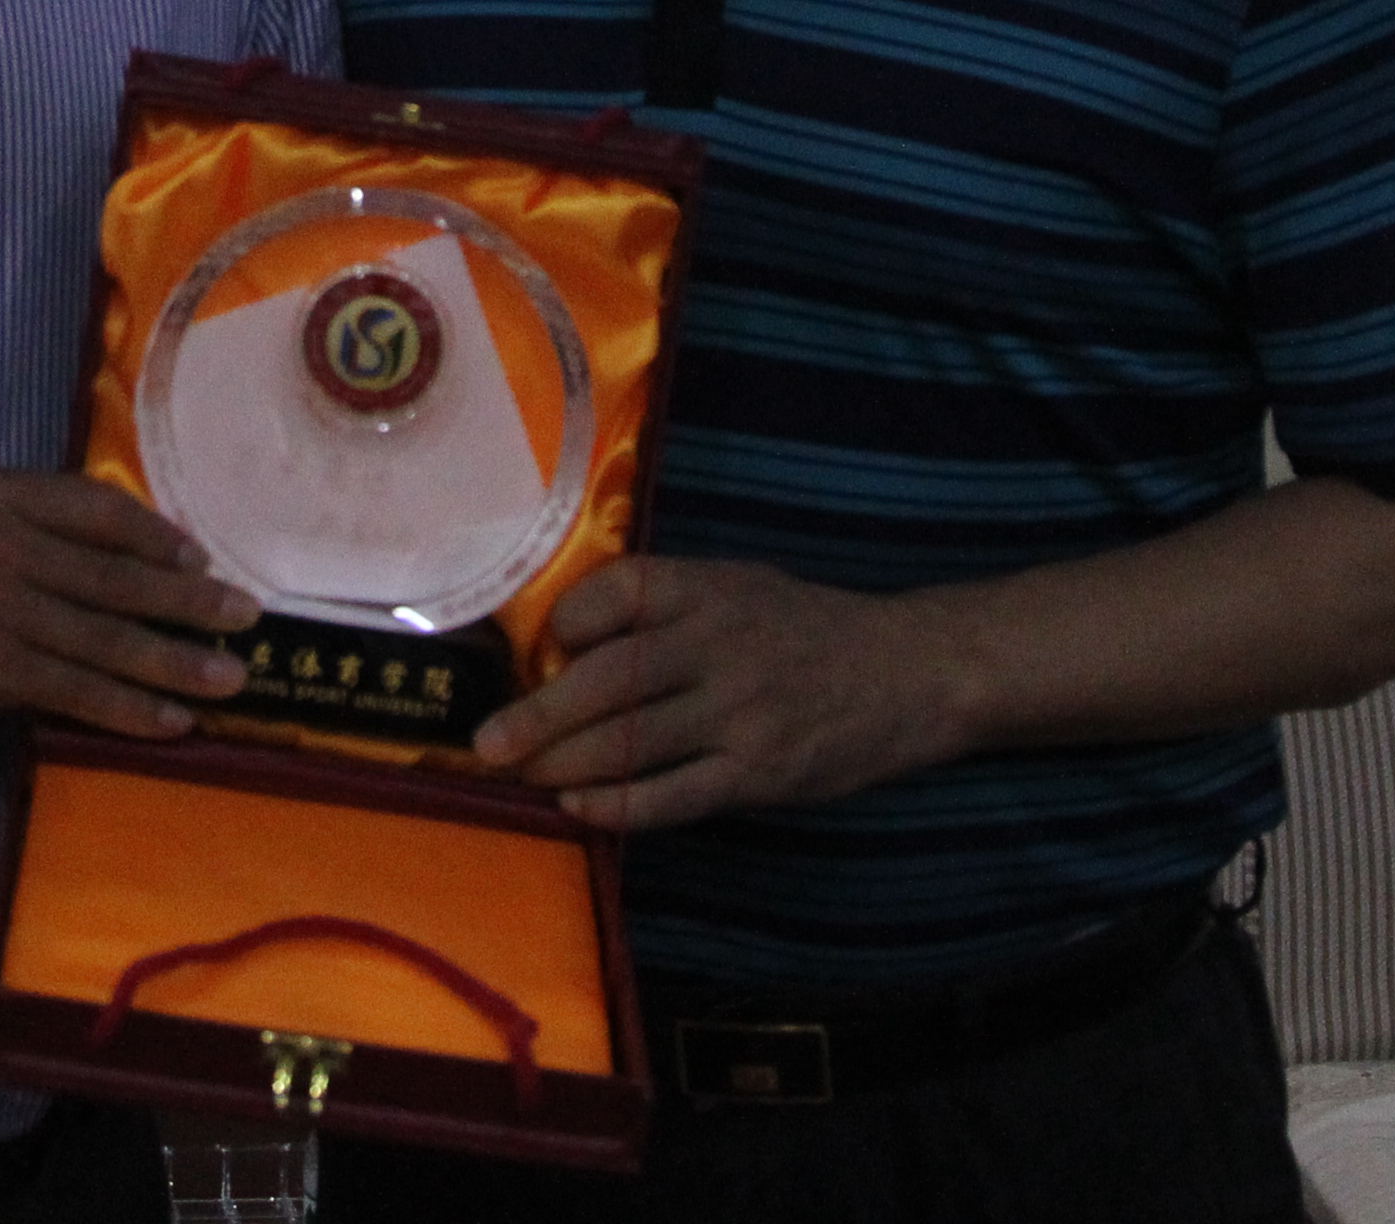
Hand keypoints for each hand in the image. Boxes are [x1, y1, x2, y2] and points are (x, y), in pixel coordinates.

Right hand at [0, 472, 259, 740]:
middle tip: (249, 617)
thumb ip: (24, 534)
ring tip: (230, 679)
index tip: (203, 558)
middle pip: (118, 572)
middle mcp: (3, 537)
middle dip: (190, 599)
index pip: (99, 509)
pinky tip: (170, 723)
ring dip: (177, 662)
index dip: (158, 537)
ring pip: (107, 635)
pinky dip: (130, 708)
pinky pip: (77, 688)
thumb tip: (115, 569)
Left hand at [472, 556, 966, 828]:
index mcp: (707, 588)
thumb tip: (565, 645)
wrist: (907, 673)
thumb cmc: (804, 629)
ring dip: (564, 766)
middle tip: (487, 744)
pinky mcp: (758, 772)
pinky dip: (618, 806)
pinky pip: (671, 795)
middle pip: (608, 683)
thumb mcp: (737, 586)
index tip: (545, 651)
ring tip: (522, 777)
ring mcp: (740, 712)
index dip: (567, 625)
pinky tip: (581, 808)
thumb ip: (664, 606)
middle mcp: (720, 644)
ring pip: (631, 745)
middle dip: (538, 717)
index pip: (615, 595)